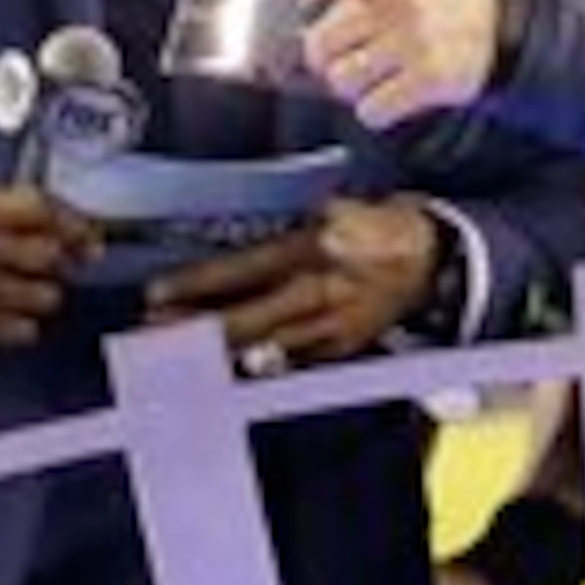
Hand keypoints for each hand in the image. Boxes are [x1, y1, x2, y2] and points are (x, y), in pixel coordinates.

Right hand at [0, 186, 97, 359]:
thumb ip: (22, 212)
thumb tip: (88, 235)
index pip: (38, 207)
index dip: (74, 224)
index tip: (89, 240)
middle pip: (49, 254)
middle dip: (60, 264)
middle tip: (47, 268)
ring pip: (46, 296)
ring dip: (39, 297)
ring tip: (12, 292)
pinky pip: (27, 329)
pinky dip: (19, 326)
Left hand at [146, 194, 440, 365]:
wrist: (433, 257)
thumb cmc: (376, 229)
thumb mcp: (339, 212)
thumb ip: (299, 231)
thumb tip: (257, 252)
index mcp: (318, 249)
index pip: (248, 268)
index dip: (202, 283)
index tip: (158, 294)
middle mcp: (324, 292)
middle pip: (251, 318)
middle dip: (198, 330)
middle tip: (151, 336)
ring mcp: (335, 327)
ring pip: (267, 348)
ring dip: (217, 355)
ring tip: (173, 361)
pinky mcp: (343, 349)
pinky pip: (292, 363)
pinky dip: (256, 368)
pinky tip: (224, 372)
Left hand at [298, 0, 502, 126]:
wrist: (497, 28)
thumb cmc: (441, 1)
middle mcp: (402, 9)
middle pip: (325, 42)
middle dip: (326, 59)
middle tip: (342, 61)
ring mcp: (414, 46)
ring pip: (344, 81)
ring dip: (350, 89)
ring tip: (370, 81)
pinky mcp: (428, 81)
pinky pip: (374, 110)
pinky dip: (374, 111)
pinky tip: (389, 98)